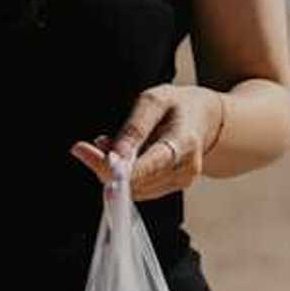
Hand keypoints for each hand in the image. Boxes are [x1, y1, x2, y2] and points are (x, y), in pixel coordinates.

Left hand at [70, 84, 224, 200]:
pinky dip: (121, 176)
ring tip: (108, 145)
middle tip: (84, 148)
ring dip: (111, 171)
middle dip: (104, 167)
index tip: (88, 158)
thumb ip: (134, 129)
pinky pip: (137, 189)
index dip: (116, 169)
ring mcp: (179, 182)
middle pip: (136, 182)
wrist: (205, 119)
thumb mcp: (154, 101)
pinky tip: (120, 157)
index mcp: (185, 143)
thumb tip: (114, 156)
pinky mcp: (169, 188)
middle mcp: (185, 169)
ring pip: (133, 189)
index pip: (147, 166)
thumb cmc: (178, 106)